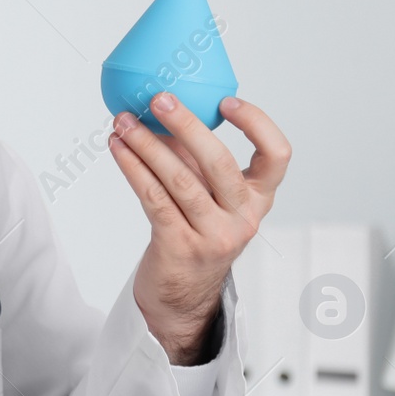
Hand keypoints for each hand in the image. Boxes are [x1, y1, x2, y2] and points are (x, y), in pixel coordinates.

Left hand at [108, 93, 290, 363]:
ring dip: (146, 144)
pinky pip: (154, 198)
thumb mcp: (208, 196)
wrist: (180, 297)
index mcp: (258, 199)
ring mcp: (213, 235)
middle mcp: (242, 217)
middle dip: (187, 125)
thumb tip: (167, 107)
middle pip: (219, 163)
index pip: (277, 156)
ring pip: (179, 179)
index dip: (257, 124)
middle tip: (159, 99)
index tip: (226, 101)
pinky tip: (117, 148)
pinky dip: (133, 168)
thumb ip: (197, 158)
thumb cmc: (193, 233)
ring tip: (123, 121)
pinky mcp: (180, 246)